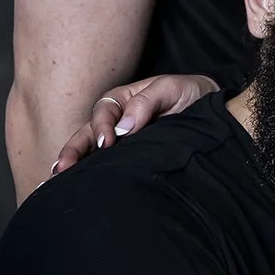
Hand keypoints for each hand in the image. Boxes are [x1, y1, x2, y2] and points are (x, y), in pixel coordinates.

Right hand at [50, 73, 218, 173]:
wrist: (216, 112)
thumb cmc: (191, 95)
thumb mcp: (172, 88)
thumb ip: (148, 102)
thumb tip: (124, 126)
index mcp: (124, 100)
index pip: (104, 111)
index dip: (103, 126)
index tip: (108, 142)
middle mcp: (117, 120)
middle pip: (89, 133)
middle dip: (74, 149)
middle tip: (63, 167)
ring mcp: (121, 140)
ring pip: (91, 150)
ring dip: (75, 163)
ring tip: (59, 179)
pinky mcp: (129, 157)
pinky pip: (106, 164)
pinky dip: (88, 173)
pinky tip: (76, 186)